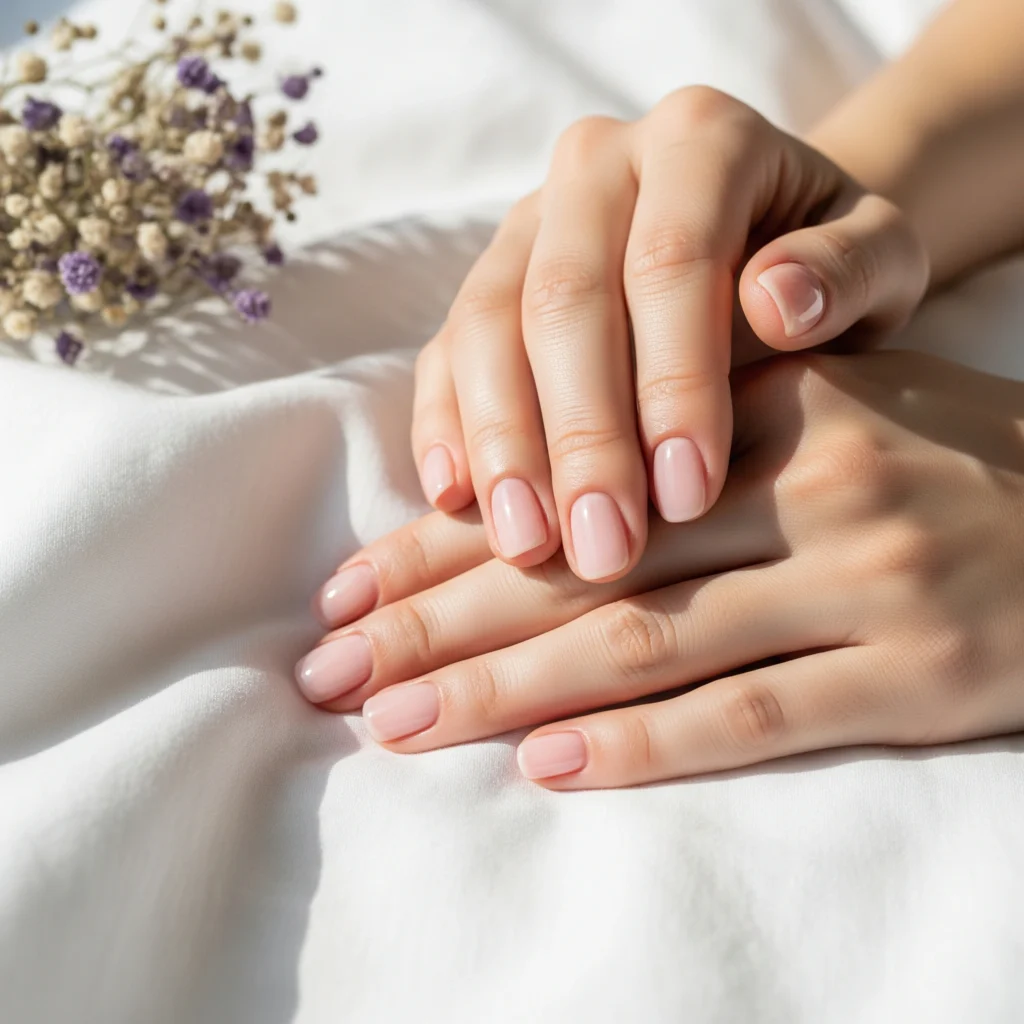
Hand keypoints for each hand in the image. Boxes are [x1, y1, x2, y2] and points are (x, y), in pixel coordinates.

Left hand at [299, 352, 1023, 788]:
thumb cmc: (943, 463)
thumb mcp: (823, 409)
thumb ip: (690, 436)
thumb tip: (531, 505)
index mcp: (767, 407)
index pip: (569, 480)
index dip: (447, 540)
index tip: (349, 589)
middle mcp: (810, 484)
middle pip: (581, 567)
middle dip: (439, 622)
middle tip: (334, 670)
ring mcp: (866, 579)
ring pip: (646, 642)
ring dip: (507, 692)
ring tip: (399, 724)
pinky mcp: (917, 673)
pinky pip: (754, 714)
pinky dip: (645, 744)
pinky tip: (550, 766)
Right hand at [412, 87, 927, 582]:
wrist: (767, 246)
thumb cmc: (828, 267)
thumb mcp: (878, 260)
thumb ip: (846, 272)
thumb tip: (779, 305)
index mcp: (699, 140)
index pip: (671, 262)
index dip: (673, 384)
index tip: (688, 497)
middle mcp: (596, 164)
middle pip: (562, 300)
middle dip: (580, 437)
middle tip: (600, 551)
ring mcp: (528, 223)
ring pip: (485, 327)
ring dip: (503, 446)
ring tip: (528, 550)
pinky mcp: (486, 283)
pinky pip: (445, 352)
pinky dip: (444, 427)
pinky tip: (457, 502)